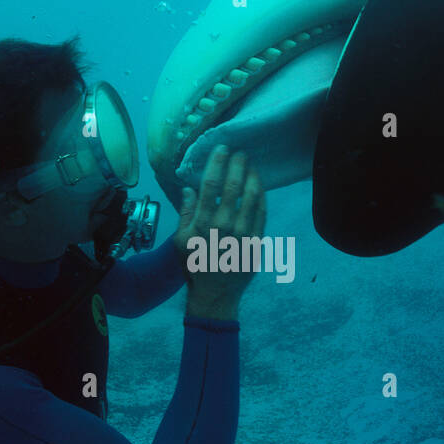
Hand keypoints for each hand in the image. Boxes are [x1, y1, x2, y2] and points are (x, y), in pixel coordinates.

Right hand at [173, 145, 265, 318]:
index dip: (217, 163)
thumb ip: (185, 213)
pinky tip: (259, 188)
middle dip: (238, 165)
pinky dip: (261, 197)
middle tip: (240, 152)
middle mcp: (225, 225)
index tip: (222, 149)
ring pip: (252, 197)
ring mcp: (244, 234)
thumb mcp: (180, 241)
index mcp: (203, 223)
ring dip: (253, 177)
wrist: (215, 294)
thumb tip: (188, 188)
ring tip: (252, 166)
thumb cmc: (194, 266)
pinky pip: (263, 214)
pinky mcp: (257, 242)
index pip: (211, 185)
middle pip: (234, 186)